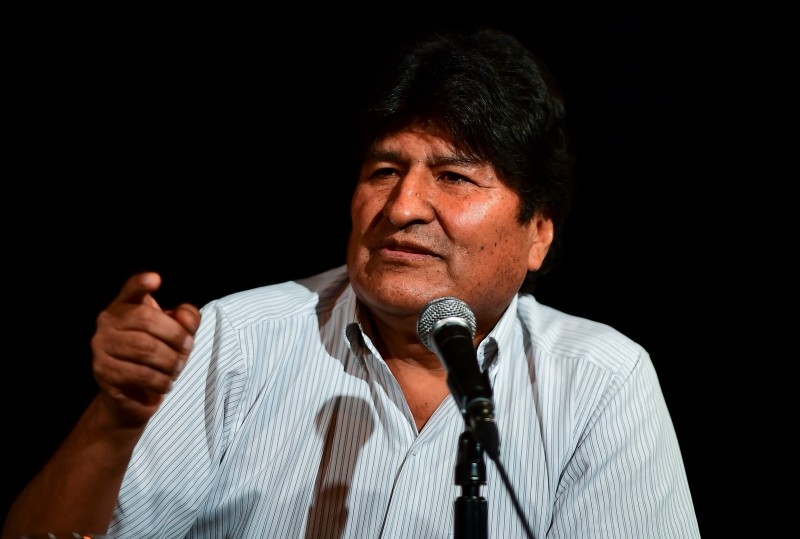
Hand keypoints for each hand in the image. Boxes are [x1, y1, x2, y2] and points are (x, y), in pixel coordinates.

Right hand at [90, 272, 200, 428]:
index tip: (155, 279)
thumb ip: (187, 320)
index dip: (141, 284)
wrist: (135, 395)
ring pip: (145, 349)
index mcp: (125, 306)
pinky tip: (166, 383)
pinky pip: (140, 374)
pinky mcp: (104, 372)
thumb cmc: (158, 356)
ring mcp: (102, 347)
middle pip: (147, 320)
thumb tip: (185, 317)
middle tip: (187, 350)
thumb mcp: (178, 334)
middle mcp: (107, 322)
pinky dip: (162, 380)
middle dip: (176, 336)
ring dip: (171, 361)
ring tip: (177, 369)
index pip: (131, 290)